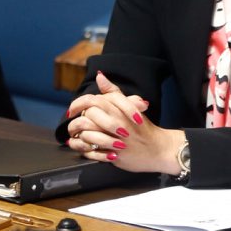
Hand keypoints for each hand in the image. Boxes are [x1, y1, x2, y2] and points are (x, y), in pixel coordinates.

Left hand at [67, 72, 183, 174]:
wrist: (158, 148)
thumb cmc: (142, 127)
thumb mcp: (130, 105)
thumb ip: (113, 91)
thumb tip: (99, 76)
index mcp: (119, 108)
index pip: (92, 101)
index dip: (78, 105)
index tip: (72, 111)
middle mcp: (118, 121)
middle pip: (88, 117)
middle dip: (76, 123)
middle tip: (73, 127)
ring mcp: (117, 139)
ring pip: (87, 135)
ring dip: (79, 137)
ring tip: (77, 138)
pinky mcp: (116, 154)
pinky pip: (92, 152)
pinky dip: (85, 151)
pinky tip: (84, 149)